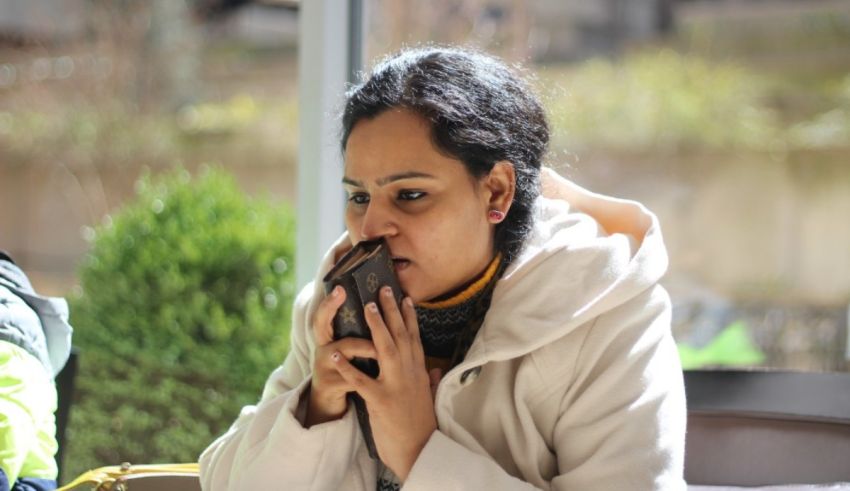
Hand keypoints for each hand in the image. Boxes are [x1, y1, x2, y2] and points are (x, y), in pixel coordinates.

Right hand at [306, 286, 377, 426]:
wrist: (330, 402)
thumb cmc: (345, 369)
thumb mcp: (347, 348)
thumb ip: (356, 331)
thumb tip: (376, 303)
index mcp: (327, 337)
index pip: (323, 313)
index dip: (329, 301)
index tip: (340, 288)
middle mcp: (321, 348)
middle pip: (321, 325)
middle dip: (332, 309)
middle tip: (358, 301)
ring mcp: (322, 366)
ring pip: (342, 350)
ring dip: (364, 346)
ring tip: (381, 343)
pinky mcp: (329, 385)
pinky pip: (350, 377)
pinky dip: (367, 375)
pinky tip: (381, 371)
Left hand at [331, 286, 436, 480]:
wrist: (421, 451)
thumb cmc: (422, 426)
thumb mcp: (428, 399)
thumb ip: (431, 382)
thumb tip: (437, 371)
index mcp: (419, 372)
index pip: (414, 338)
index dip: (408, 317)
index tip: (404, 297)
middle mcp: (410, 374)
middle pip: (400, 336)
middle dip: (390, 311)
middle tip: (381, 289)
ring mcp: (396, 386)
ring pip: (386, 350)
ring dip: (375, 328)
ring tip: (365, 307)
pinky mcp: (381, 401)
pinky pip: (361, 382)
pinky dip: (347, 368)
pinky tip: (335, 356)